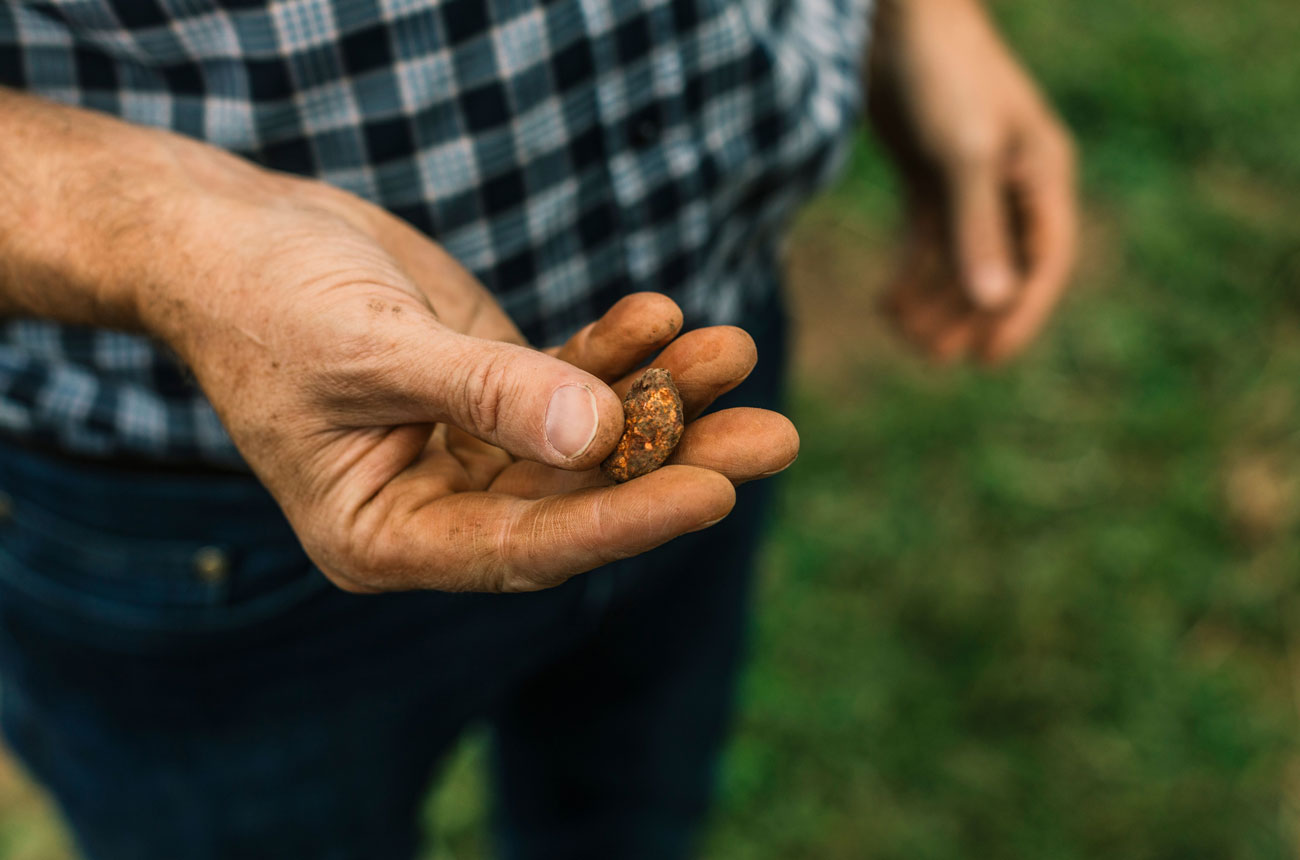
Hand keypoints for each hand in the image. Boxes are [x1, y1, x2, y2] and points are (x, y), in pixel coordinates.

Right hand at [147, 163, 795, 592]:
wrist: (232, 237)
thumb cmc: (264, 300)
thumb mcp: (369, 348)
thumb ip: (485, 393)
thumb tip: (598, 436)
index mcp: (386, 537)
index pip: (524, 549)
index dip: (621, 523)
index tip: (713, 492)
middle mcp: (437, 507)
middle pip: (578, 498)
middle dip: (675, 459)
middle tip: (774, 437)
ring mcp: (472, 450)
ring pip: (589, 437)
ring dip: (664, 396)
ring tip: (734, 350)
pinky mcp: (496, 391)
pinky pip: (573, 377)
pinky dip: (620, 348)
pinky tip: (664, 316)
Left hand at [867, 0, 1077, 362]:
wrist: (898, 21)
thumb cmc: (943, 75)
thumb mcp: (966, 153)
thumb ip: (977, 228)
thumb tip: (993, 303)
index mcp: (1041, 175)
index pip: (1044, 261)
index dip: (1021, 314)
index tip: (989, 360)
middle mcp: (1011, 183)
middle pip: (998, 266)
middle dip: (968, 314)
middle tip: (936, 359)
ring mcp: (969, 180)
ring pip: (957, 258)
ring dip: (934, 299)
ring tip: (904, 336)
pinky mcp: (930, 175)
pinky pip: (926, 239)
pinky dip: (909, 271)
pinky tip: (886, 303)